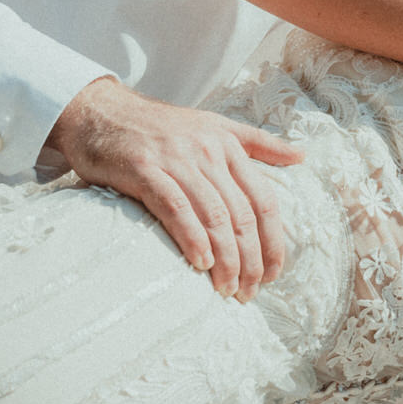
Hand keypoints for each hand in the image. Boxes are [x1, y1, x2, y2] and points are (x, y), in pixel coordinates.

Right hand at [46, 76, 303, 300]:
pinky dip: (192, 238)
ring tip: (227, 290)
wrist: (100, 110)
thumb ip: (257, 142)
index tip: (272, 275)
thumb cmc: (158, 126)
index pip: (264, 200)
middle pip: (242, 215)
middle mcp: (208, 151)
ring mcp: (176, 159)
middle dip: (250, 260)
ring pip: (214, 216)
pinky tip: (199, 264)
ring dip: (225, 259)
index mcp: (228, 144)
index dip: (273, 242)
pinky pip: (176, 208)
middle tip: (248, 293)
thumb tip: (302, 155)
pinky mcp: (144, 169)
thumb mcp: (213, 125)